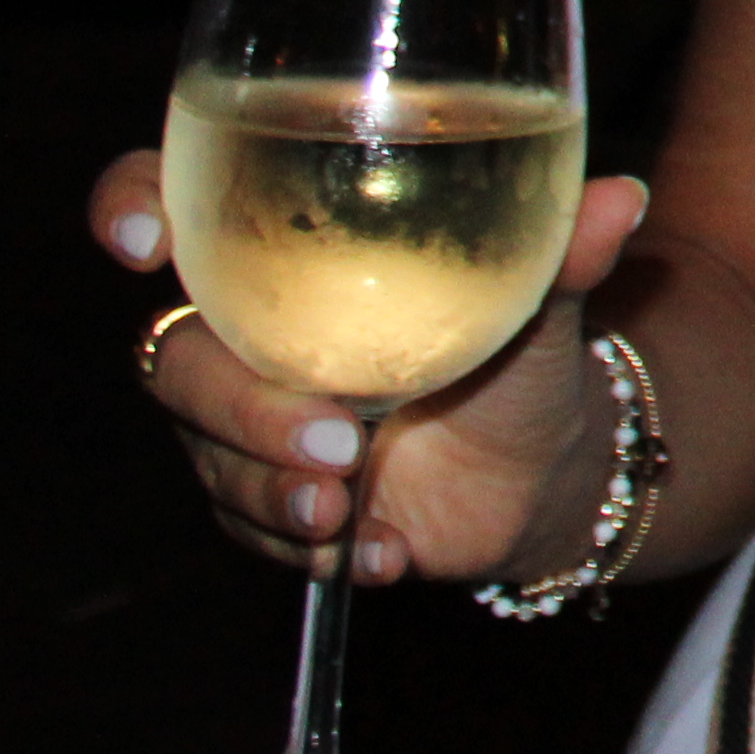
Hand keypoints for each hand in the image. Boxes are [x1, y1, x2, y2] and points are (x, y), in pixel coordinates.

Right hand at [89, 147, 649, 584]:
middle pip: (174, 359)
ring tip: (346, 510)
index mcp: (282, 249)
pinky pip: (255, 530)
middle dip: (239, 406)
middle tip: (334, 439)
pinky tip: (379, 555)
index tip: (145, 240)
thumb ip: (565, 249)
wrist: (545, 457)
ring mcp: (248, 419)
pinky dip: (315, 551)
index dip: (130, 207)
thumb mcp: (544, 293)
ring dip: (270, 489)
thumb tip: (623, 198)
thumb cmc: (521, 340)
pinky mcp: (270, 498)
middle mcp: (243, 332)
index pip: (166, 199)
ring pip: (207, 454)